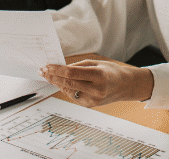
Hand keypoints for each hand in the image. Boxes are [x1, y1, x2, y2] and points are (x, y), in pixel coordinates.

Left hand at [39, 59, 154, 106]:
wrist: (126, 86)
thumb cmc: (111, 71)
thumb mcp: (97, 63)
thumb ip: (79, 66)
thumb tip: (61, 68)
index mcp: (99, 76)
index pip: (72, 73)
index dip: (56, 70)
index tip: (47, 66)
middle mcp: (96, 90)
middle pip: (68, 83)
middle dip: (53, 77)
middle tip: (43, 71)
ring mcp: (93, 100)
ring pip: (68, 90)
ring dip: (57, 83)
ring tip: (48, 76)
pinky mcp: (90, 105)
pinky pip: (73, 96)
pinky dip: (65, 88)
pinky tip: (60, 83)